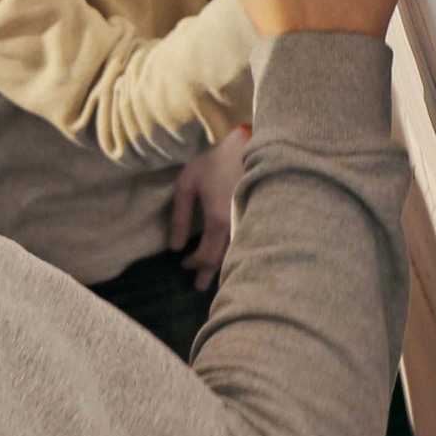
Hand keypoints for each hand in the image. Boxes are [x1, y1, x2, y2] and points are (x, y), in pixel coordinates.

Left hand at [169, 128, 247, 290]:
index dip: (194, 263)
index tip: (184, 264)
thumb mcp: (187, 184)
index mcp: (218, 220)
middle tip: (199, 288)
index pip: (206, 255)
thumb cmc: (214, 164)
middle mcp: (237, 228)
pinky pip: (246, 245)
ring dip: (224, 267)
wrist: (249, 148)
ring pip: (236, 256)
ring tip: (213, 280)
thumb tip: (176, 246)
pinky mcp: (260, 220)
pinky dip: (236, 256)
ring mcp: (251, 225)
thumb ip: (180, 216)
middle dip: (209, 275)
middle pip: (223, 261)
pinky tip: (231, 260)